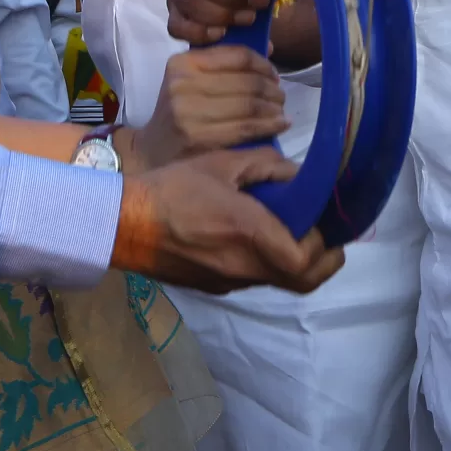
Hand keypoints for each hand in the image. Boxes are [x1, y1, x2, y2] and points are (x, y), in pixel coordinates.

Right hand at [112, 151, 342, 293]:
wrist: (123, 224)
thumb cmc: (171, 188)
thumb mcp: (221, 163)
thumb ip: (265, 165)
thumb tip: (296, 173)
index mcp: (249, 233)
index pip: (305, 259)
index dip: (324, 244)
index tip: (324, 220)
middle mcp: (245, 266)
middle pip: (303, 281)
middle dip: (323, 262)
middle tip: (326, 237)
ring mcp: (230, 281)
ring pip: (279, 282)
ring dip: (295, 264)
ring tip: (294, 233)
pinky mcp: (215, 287)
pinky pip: (254, 279)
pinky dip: (267, 265)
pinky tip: (256, 239)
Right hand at [130, 45, 288, 166]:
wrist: (153, 149)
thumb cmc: (180, 110)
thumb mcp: (191, 79)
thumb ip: (225, 63)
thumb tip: (270, 47)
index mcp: (183, 63)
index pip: (237, 56)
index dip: (263, 64)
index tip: (274, 75)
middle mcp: (183, 84)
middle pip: (246, 81)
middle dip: (272, 89)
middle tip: (281, 97)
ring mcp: (189, 112)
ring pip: (249, 105)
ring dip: (274, 108)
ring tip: (281, 111)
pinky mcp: (199, 138)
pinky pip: (246, 128)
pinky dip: (269, 125)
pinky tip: (280, 124)